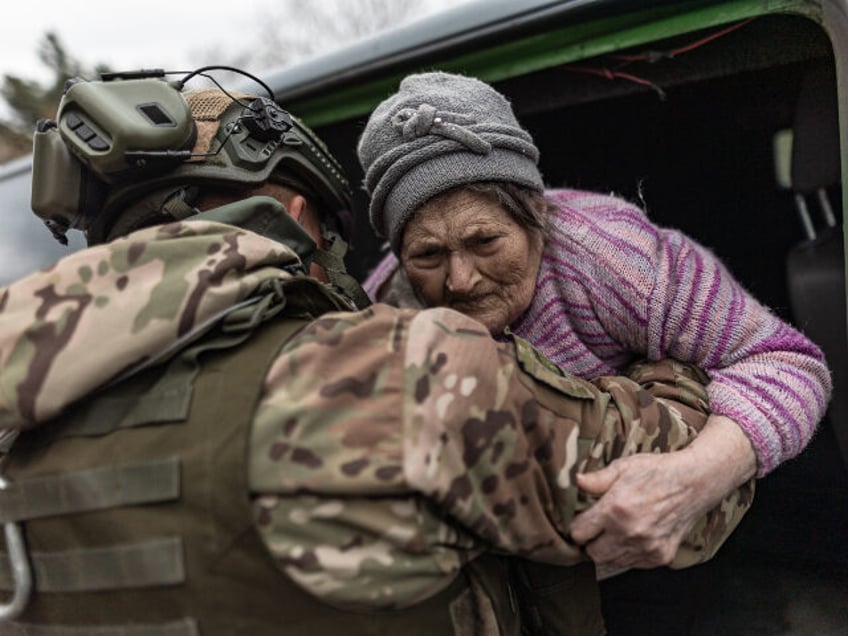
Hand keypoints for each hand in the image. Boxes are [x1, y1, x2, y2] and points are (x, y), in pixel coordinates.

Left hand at [568, 415, 756, 568]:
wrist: (694, 482)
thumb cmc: (656, 471)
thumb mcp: (622, 467)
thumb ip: (596, 479)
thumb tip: (574, 482)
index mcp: (614, 509)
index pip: (579, 533)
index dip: (576, 526)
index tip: (581, 520)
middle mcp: (629, 532)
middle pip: (592, 553)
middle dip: (589, 541)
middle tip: (595, 528)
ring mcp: (646, 547)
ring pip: (611, 562)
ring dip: (608, 550)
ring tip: (613, 532)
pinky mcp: (660, 556)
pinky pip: (633, 564)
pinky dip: (627, 554)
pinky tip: (631, 537)